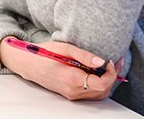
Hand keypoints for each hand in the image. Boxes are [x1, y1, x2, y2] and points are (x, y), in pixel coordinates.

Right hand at [0, 39, 122, 100]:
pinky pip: (91, 93)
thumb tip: (102, 61)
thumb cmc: (44, 54)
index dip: (111, 73)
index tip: (110, 60)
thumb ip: (84, 55)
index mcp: (72, 79)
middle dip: (112, 76)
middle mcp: (73, 90)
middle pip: (103, 90)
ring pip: (99, 94)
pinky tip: (97, 72)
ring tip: (108, 65)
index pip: (102, 83)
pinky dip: (98, 84)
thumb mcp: (65, 48)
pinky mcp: (70, 94)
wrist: (28, 64)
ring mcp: (71, 94)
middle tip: (115, 60)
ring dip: (107, 81)